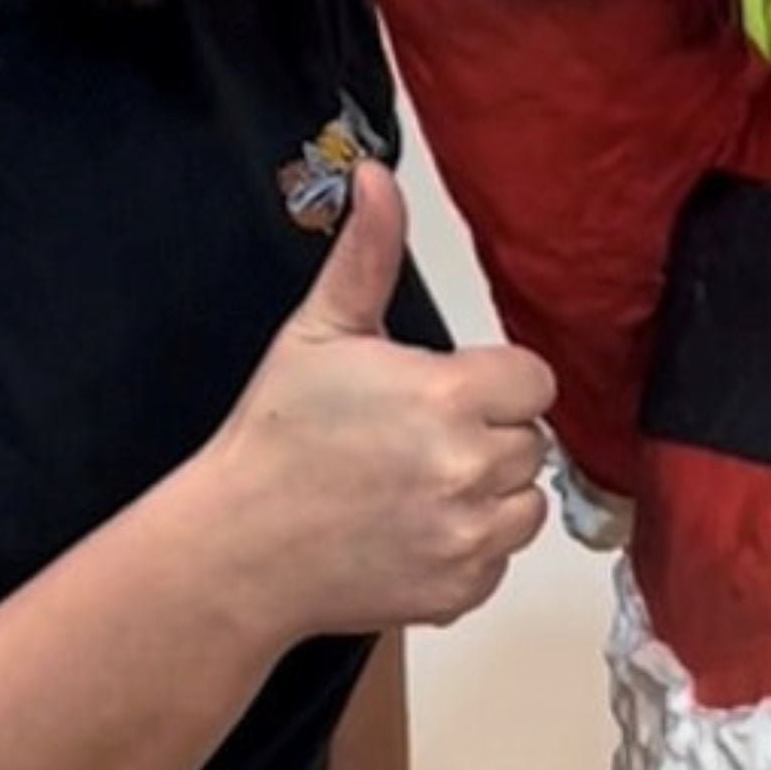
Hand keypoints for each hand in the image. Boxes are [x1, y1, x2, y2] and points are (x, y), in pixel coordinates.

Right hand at [205, 163, 557, 639]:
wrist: (236, 550)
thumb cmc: (276, 439)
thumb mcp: (319, 331)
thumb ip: (367, 253)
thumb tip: (377, 179)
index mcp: (450, 396)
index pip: (534, 379)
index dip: (494, 381)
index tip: (448, 390)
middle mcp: (472, 468)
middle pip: (531, 440)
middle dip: (488, 435)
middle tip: (418, 439)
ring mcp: (468, 537)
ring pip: (525, 504)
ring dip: (489, 495)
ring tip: (417, 485)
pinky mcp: (460, 591)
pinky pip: (498, 560)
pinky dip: (467, 550)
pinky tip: (411, 530)